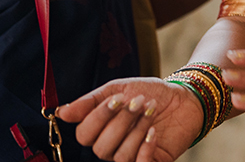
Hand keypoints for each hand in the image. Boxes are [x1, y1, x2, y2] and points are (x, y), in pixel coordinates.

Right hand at [58, 78, 200, 161]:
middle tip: (139, 102)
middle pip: (101, 147)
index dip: (99, 117)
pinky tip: (153, 132)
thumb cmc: (149, 93)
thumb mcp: (120, 89)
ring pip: (120, 155)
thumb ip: (91, 101)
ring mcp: (130, 156)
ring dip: (137, 129)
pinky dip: (145, 148)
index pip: (84, 135)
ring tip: (151, 109)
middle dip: (121, 122)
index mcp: (100, 130)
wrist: (183, 98)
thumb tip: (61, 112)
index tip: (119, 98)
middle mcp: (111, 147)